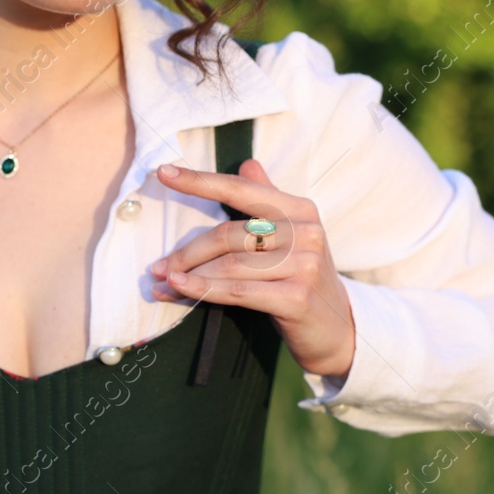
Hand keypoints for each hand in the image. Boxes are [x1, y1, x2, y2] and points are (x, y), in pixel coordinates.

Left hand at [149, 160, 355, 379]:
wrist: (337, 329)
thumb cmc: (302, 280)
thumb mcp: (292, 237)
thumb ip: (269, 200)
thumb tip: (246, 163)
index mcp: (300, 209)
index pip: (242, 189)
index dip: (200, 181)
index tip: (163, 174)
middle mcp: (305, 231)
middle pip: (228, 234)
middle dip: (185, 252)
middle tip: (156, 267)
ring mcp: (304, 264)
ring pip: (229, 265)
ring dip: (188, 276)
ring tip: (160, 284)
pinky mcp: (296, 297)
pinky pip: (238, 291)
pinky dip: (204, 290)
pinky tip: (180, 290)